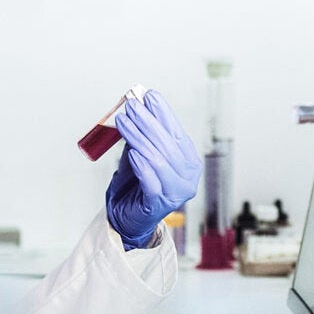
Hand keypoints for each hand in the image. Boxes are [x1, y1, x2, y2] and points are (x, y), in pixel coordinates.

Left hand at [106, 90, 202, 249]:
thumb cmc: (135, 184)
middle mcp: (188, 177)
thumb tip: (138, 105)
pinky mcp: (160, 205)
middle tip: (132, 106)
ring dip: (139, 138)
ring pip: (158, 160)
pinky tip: (132, 153)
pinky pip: (151, 181)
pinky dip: (142, 166)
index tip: (149, 96)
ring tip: (124, 123)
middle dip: (147, 122)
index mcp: (189, 161)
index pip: (177, 132)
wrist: (127, 217)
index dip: (163, 113)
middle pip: (167, 144)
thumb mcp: (140, 153)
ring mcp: (177, 192)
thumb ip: (142, 135)